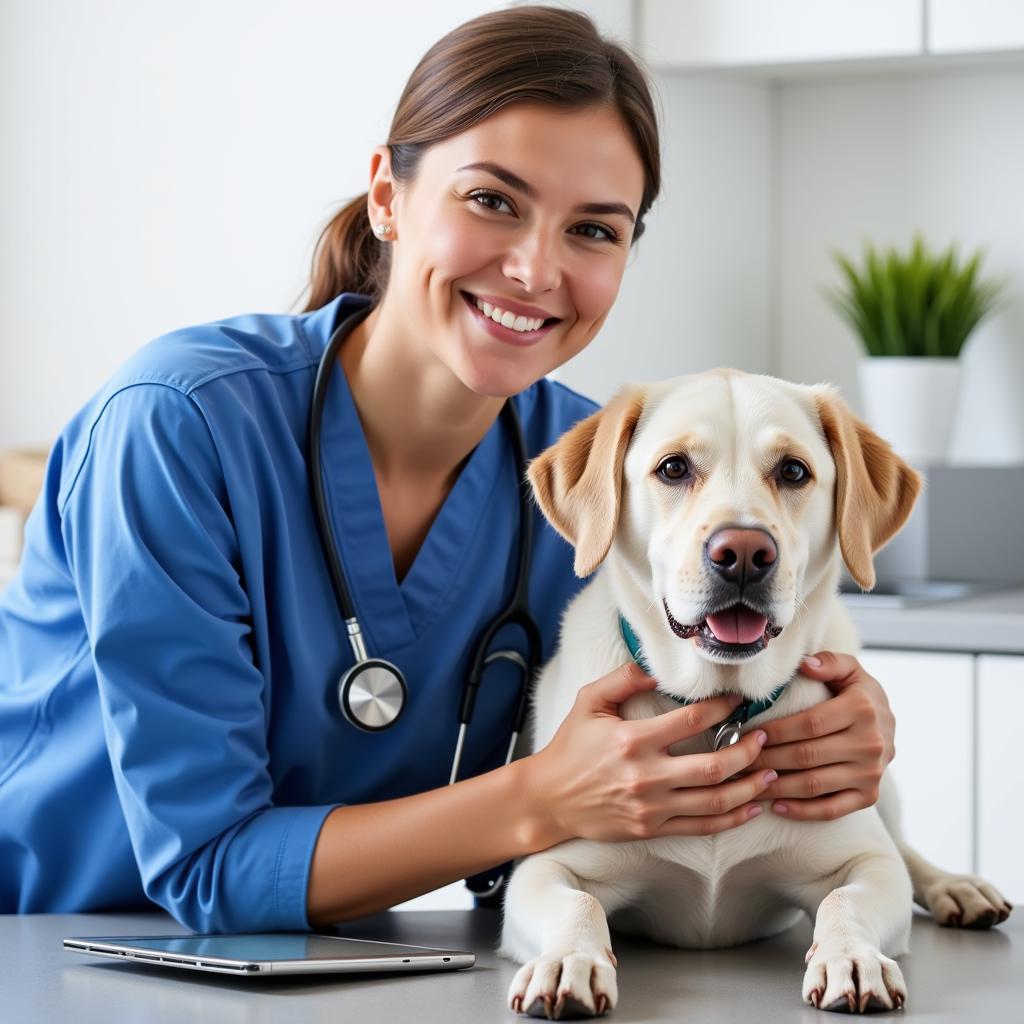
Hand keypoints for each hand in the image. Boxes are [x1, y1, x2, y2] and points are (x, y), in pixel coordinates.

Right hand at [524, 661, 776, 845]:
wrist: (549, 799)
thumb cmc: (570, 746)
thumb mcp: (588, 702)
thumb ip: (622, 679)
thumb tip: (656, 666)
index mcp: (632, 740)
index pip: (691, 721)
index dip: (721, 708)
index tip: (738, 699)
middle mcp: (646, 775)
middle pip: (713, 766)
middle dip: (746, 751)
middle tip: (765, 738)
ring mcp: (652, 806)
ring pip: (714, 801)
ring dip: (749, 787)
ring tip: (771, 772)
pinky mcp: (653, 828)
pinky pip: (702, 827)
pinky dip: (732, 819)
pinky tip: (751, 807)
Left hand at [748, 651, 895, 820]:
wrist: (889, 724)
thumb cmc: (859, 693)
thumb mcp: (850, 670)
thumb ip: (829, 663)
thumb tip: (805, 665)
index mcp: (862, 709)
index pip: (809, 724)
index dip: (775, 730)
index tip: (746, 734)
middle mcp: (870, 744)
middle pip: (807, 756)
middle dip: (767, 759)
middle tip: (737, 760)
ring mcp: (870, 774)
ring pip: (814, 785)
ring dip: (777, 787)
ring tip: (747, 783)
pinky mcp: (869, 796)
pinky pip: (832, 809)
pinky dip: (803, 812)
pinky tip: (776, 807)